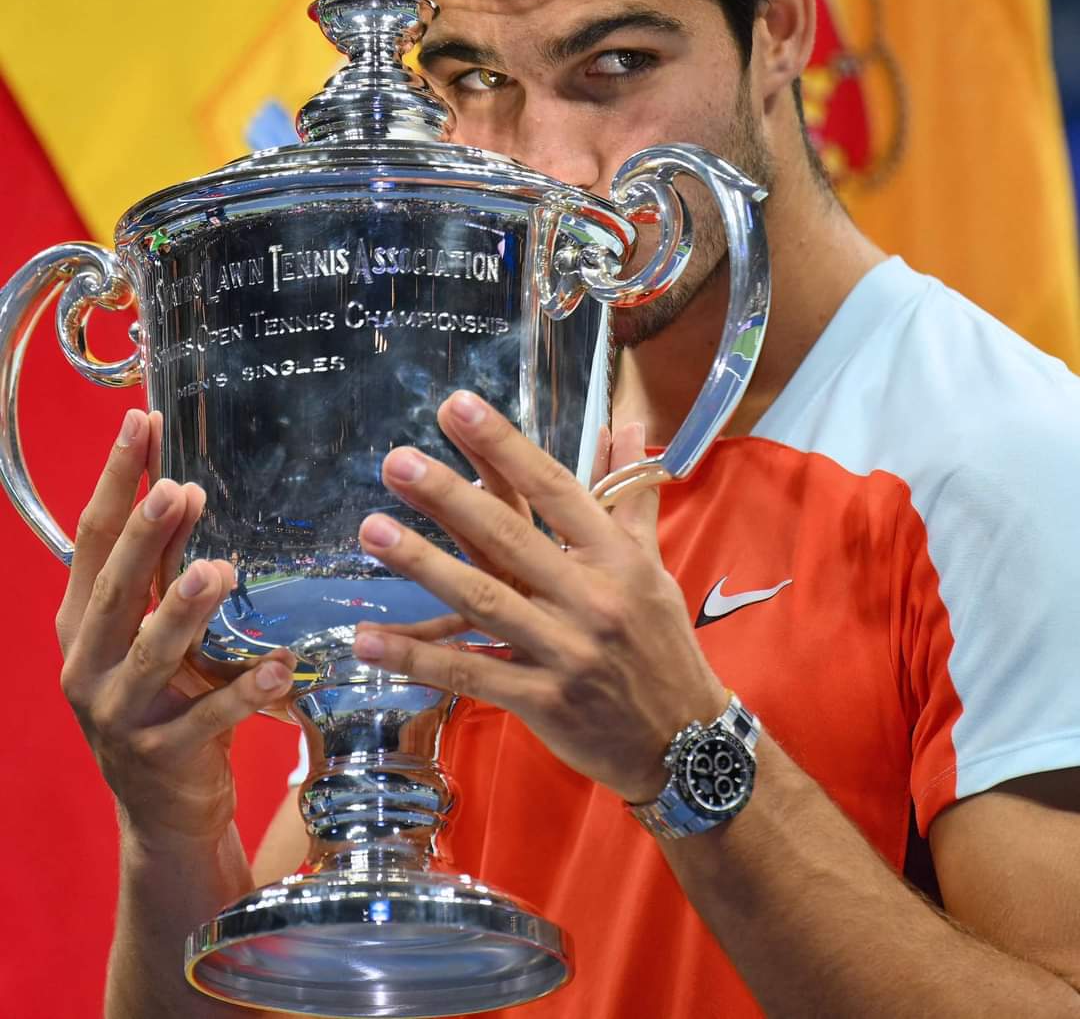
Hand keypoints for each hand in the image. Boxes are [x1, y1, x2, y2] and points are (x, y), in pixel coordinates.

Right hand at [56, 409, 293, 848]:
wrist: (164, 815)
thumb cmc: (165, 702)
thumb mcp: (155, 634)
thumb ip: (164, 573)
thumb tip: (188, 486)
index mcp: (81, 625)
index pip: (90, 541)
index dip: (113, 482)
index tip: (138, 423)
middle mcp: (87, 665)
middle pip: (112, 593)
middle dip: (142, 539)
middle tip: (175, 490)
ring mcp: (120, 715)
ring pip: (149, 656)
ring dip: (183, 611)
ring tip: (219, 569)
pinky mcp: (162, 758)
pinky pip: (207, 720)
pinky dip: (243, 692)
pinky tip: (278, 666)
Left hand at [352, 390, 726, 803]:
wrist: (686, 742)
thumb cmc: (662, 644)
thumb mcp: (652, 567)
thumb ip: (630, 495)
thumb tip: (628, 426)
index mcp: (617, 557)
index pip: (554, 489)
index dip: (504, 446)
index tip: (457, 407)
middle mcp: (592, 597)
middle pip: (510, 537)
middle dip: (449, 496)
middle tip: (397, 461)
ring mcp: (566, 651)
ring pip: (483, 600)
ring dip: (422, 565)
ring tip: (372, 530)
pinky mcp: (542, 701)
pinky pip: (471, 673)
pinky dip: (418, 657)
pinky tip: (369, 639)